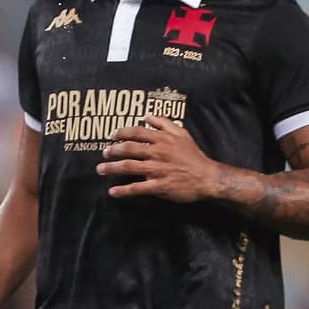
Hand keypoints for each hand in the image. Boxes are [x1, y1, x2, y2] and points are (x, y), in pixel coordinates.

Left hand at [97, 115, 216, 202]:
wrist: (207, 177)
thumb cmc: (193, 155)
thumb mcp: (182, 134)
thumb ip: (164, 123)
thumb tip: (146, 115)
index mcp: (163, 140)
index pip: (137, 133)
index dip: (121, 133)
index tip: (111, 136)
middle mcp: (158, 153)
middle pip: (129, 149)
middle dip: (113, 151)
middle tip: (104, 153)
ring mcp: (157, 170)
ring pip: (129, 167)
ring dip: (112, 168)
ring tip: (100, 170)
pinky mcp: (159, 186)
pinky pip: (138, 188)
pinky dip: (124, 190)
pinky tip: (112, 192)